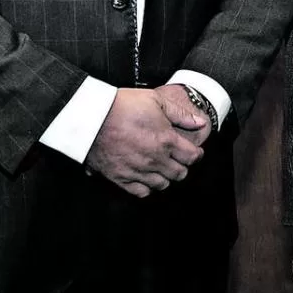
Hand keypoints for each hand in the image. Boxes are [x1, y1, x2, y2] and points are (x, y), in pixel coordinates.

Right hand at [84, 88, 206, 196]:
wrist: (92, 117)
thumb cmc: (123, 106)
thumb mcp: (156, 100)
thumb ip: (180, 114)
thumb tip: (200, 122)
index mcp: (166, 140)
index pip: (192, 157)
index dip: (197, 154)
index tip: (195, 152)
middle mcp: (155, 159)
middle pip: (180, 173)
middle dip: (183, 166)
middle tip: (180, 159)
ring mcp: (138, 171)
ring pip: (162, 184)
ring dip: (167, 177)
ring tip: (164, 167)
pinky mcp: (121, 178)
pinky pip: (141, 192)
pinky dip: (148, 187)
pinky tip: (147, 178)